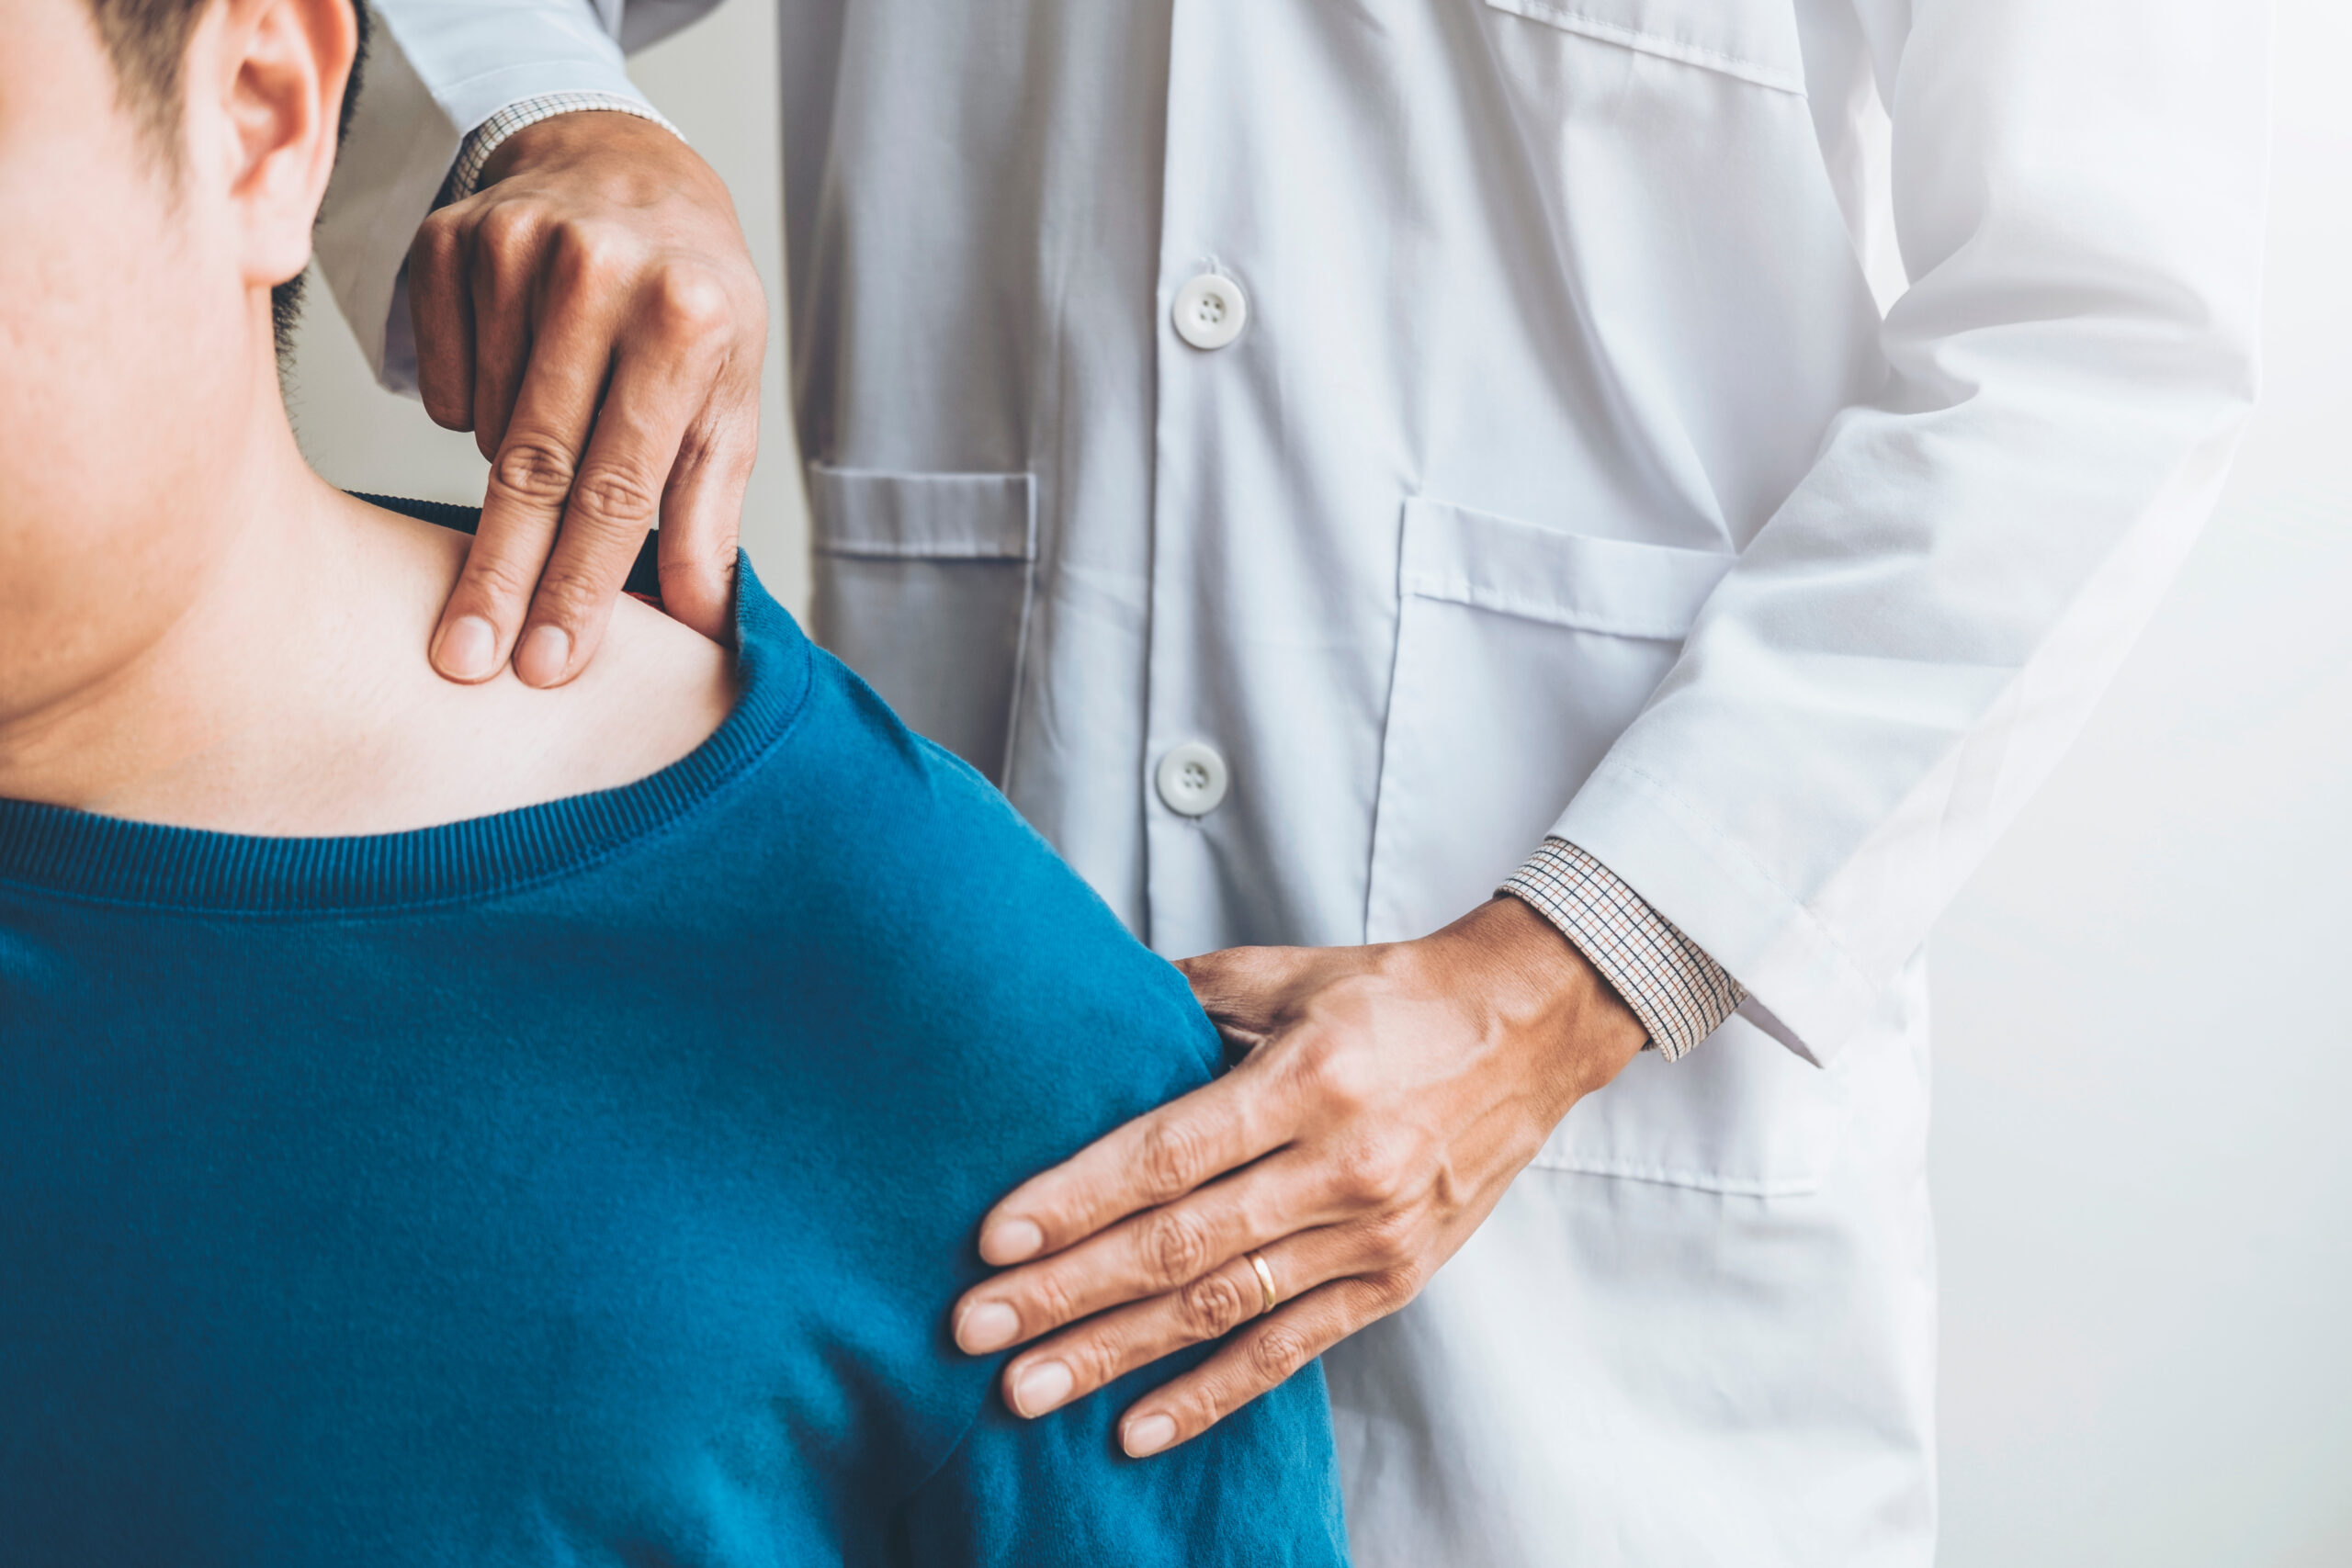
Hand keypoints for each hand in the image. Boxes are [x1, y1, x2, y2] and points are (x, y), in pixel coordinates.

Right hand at [409, 110, 766, 686]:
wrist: (631, 170)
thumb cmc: (693, 306)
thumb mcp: (725, 404)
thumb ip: (706, 517)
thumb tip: (698, 627)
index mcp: (687, 320)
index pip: (621, 486)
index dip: (580, 584)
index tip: (546, 664)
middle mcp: (601, 273)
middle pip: (535, 466)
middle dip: (500, 576)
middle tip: (464, 660)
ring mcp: (517, 247)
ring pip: (485, 427)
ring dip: (509, 471)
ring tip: (554, 440)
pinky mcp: (450, 238)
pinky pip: (441, 380)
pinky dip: (471, 409)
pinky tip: (515, 381)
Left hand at [950, 895, 1646, 1455]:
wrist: (1533, 1029)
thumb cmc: (1400, 994)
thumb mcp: (1295, 973)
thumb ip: (1191, 995)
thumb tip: (1090, 1000)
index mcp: (1307, 1081)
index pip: (1168, 1156)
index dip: (1076, 1200)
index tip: (993, 1239)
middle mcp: (1340, 1167)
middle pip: (1178, 1245)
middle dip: (1065, 1293)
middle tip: (972, 1329)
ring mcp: (1371, 1235)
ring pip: (1221, 1310)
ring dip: (1115, 1355)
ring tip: (1026, 1388)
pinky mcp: (1394, 1281)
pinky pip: (1289, 1350)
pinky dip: (1211, 1396)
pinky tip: (1136, 1428)